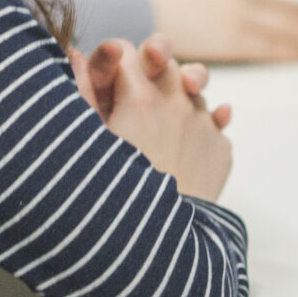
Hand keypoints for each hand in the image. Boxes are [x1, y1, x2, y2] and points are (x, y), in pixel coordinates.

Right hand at [74, 34, 232, 201]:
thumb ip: (80, 93)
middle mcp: (177, 102)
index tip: (107, 75)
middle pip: (165, 63)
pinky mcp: (221, 149)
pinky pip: (213, 122)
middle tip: (137, 91)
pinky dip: (201, 125)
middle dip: (151, 69)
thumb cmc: (111, 194)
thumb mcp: (87, 140)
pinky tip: (185, 142)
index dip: (112, 58)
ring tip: (159, 124)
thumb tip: (76, 54)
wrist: (159, 246)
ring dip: (177, 97)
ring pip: (191, 91)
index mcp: (138, 96)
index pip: (125, 50)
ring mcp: (203, 124)